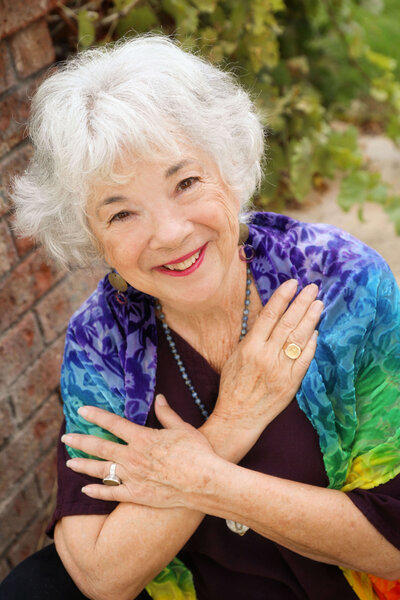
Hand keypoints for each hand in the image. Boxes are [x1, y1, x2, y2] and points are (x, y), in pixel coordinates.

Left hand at [62, 397, 218, 507]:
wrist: (205, 483)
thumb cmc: (197, 453)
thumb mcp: (183, 428)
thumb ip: (167, 413)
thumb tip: (159, 398)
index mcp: (142, 438)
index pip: (113, 424)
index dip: (96, 415)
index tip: (81, 411)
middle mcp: (133, 457)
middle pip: (100, 447)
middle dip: (80, 441)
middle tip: (66, 438)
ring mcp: (133, 478)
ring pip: (101, 471)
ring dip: (83, 465)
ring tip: (69, 463)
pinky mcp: (137, 496)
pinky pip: (112, 493)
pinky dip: (97, 491)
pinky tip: (86, 489)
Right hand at [210, 279, 321, 440]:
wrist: (238, 416)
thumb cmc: (233, 385)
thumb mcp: (236, 356)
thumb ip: (252, 336)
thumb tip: (269, 315)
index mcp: (250, 347)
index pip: (269, 315)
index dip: (282, 297)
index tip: (292, 283)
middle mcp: (266, 356)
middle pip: (287, 323)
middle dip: (301, 303)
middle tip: (312, 288)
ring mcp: (280, 370)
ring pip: (298, 339)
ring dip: (310, 319)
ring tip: (318, 304)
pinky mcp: (291, 383)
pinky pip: (304, 359)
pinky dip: (310, 344)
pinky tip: (315, 332)